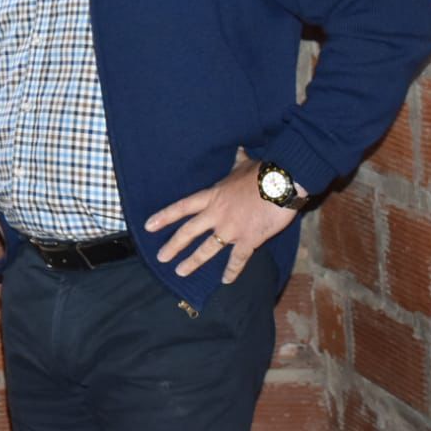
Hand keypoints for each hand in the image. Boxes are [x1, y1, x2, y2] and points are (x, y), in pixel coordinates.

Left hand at [144, 159, 297, 283]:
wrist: (282, 182)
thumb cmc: (263, 172)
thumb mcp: (243, 164)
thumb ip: (237, 160)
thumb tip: (239, 150)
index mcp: (212, 196)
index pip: (181, 207)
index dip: (164, 217)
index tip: (148, 226)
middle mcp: (216, 214)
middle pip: (188, 232)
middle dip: (173, 246)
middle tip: (161, 258)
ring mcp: (231, 229)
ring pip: (207, 249)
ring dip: (192, 262)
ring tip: (180, 272)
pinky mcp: (249, 240)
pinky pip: (237, 259)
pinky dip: (231, 271)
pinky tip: (226, 281)